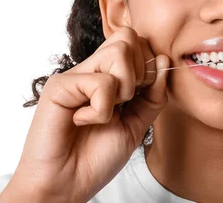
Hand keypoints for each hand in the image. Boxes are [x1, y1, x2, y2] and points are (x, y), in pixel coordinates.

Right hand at [4, 27, 168, 202]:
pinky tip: (83, 121)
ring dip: (124, 89)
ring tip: (105, 112)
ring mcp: (75, 75)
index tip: (139, 96)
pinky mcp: (59, 86)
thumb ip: (153, 95)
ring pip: (119, 52)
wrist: (66, 185)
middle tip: (124, 103)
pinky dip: (102, 110)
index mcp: (109, 74)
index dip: (150, 66)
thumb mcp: (137, 124)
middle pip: (129, 38)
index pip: (137, 41)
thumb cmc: (96, 157)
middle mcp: (91, 69)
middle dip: (140, 74)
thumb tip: (163, 60)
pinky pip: (101, 82)